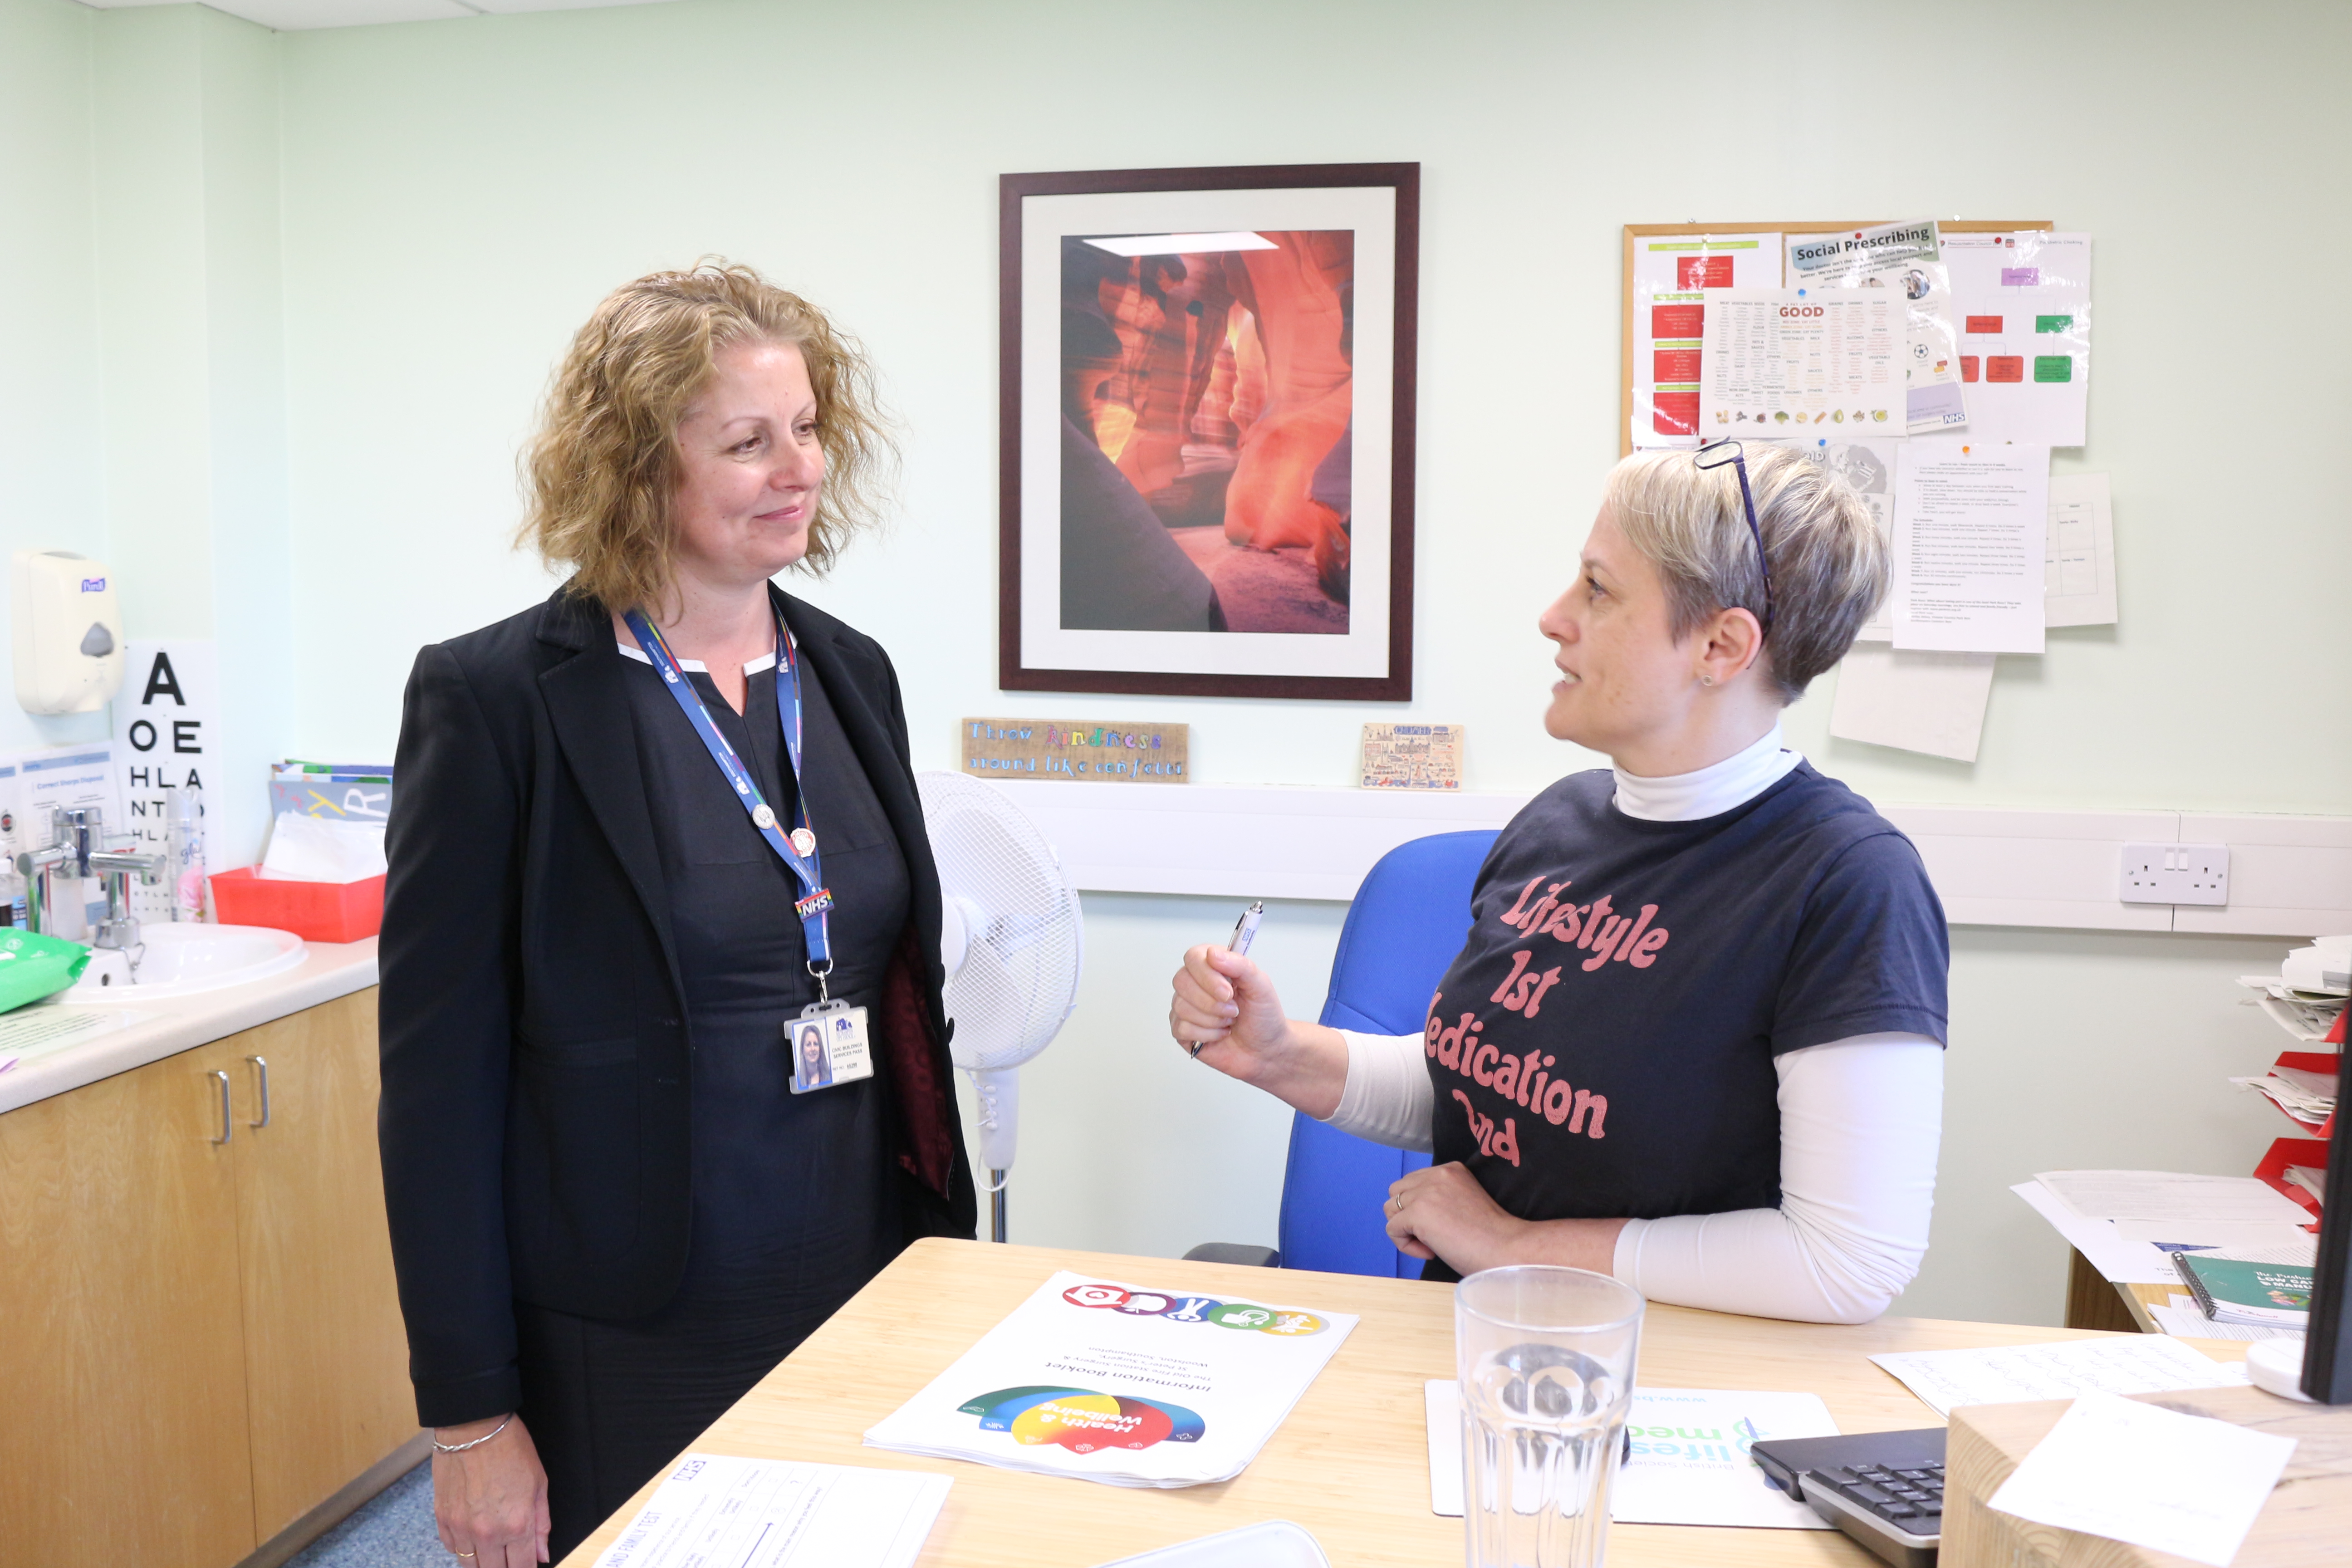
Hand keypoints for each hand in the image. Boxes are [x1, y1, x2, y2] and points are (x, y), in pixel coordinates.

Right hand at [432, 1414, 549, 1565]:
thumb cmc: (510, 1449)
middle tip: (509, 1556)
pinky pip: (451, 1547)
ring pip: (470, 1565)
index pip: (522, 1567)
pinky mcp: (442, 1519)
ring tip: (492, 1549)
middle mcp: (488, 1533)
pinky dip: (462, 1547)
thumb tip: (542, 1554)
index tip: (527, 1564)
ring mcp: (461, 1528)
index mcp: (517, 1525)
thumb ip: (541, 1523)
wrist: (474, 1427)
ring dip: (482, 1561)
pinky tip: (472, 1535)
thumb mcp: (539, 1484)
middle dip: (504, 1566)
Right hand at [1165, 943, 1348, 1117]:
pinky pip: (1182, 1028)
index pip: (1193, 957)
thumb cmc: (1264, 1017)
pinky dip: (1207, 1034)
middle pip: (1181, 981)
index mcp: (1213, 966)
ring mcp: (1186, 1007)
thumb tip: (1213, 954)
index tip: (1229, 991)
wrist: (1266, 1051)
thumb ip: (1240, 965)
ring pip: (1182, 1007)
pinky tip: (1220, 1034)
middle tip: (1234, 1010)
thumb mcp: (1261, 986)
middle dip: (1211, 1002)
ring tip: (1229, 1022)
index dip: (1207, 975)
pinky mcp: (1183, 1030)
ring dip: (1213, 1020)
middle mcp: (1196, 983)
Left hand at [1383, 1162, 1529, 1273]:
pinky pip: (1392, 1229)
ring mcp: (1426, 1192)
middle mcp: (1437, 1174)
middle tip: (1432, 1236)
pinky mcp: (1418, 1213)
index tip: (1444, 1226)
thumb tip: (1410, 1214)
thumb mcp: (1462, 1202)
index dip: (1421, 1208)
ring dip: (1405, 1230)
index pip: (1414, 1183)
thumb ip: (1440, 1198)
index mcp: (1451, 1169)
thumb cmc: (1490, 1235)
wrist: (1505, 1248)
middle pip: (1397, 1191)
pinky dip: (1406, 1245)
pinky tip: (1430, 1252)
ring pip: (1390, 1209)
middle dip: (1406, 1215)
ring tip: (1431, 1244)